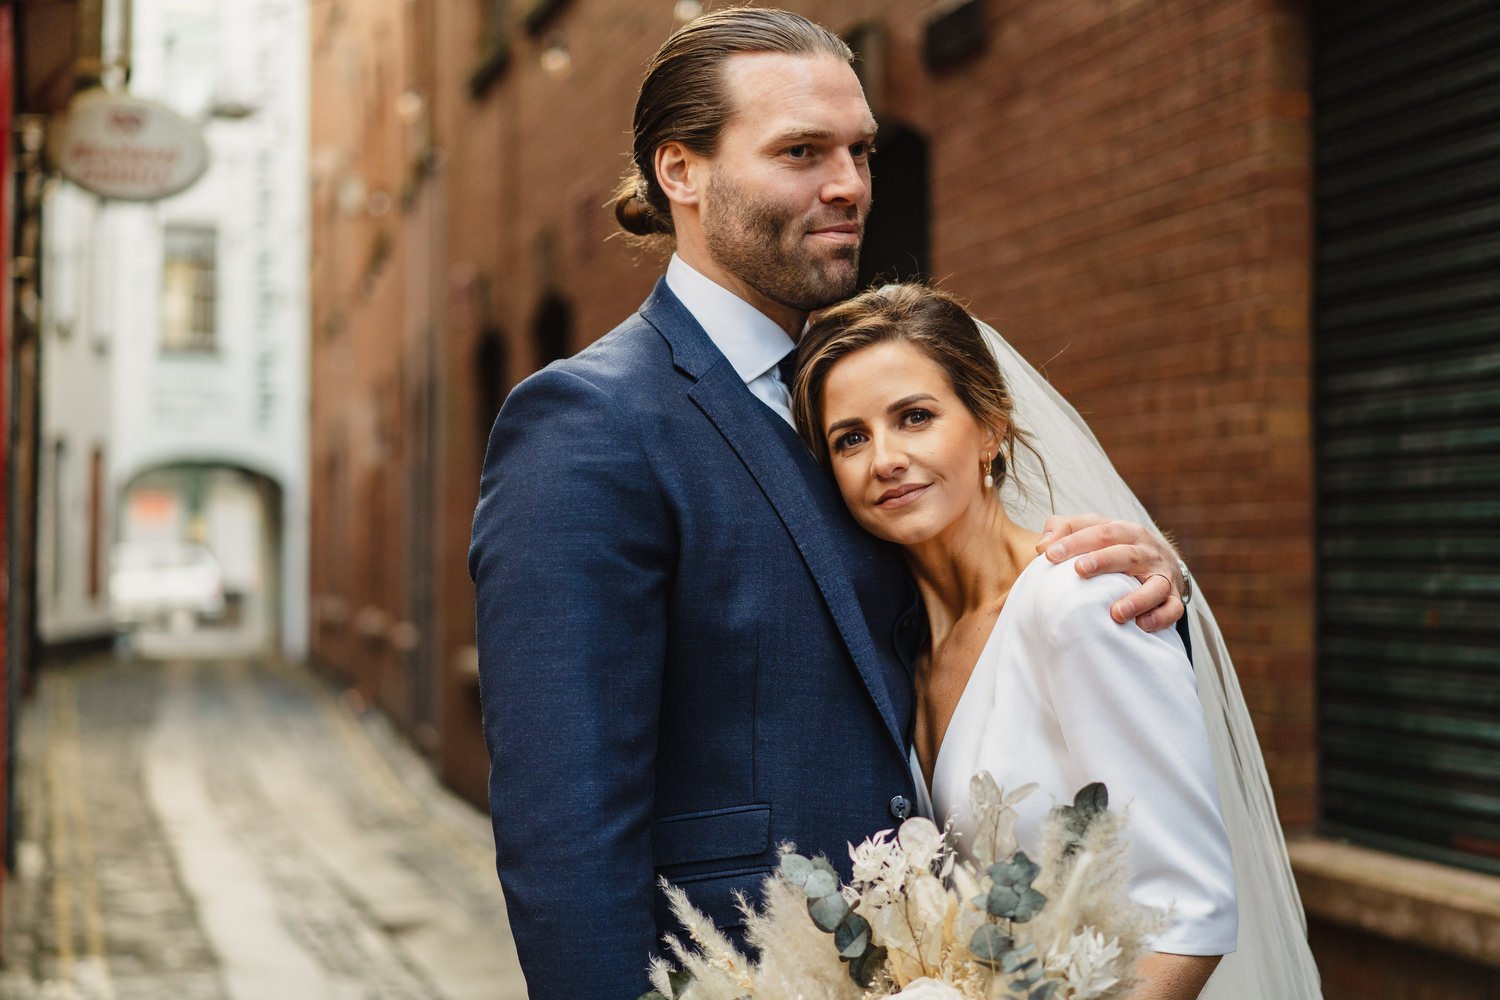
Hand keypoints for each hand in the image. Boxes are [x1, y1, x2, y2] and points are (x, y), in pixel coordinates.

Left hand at [1036, 514, 1184, 631]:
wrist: (1162, 560)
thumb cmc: (1115, 546)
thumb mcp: (1093, 530)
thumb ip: (1065, 529)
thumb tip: (1042, 546)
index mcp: (1126, 531)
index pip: (1101, 531)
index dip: (1075, 541)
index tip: (1049, 554)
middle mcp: (1147, 552)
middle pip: (1128, 554)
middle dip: (1103, 561)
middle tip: (1080, 570)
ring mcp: (1162, 575)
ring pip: (1156, 586)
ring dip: (1137, 599)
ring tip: (1116, 613)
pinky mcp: (1173, 598)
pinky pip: (1173, 609)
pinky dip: (1160, 617)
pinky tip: (1141, 625)